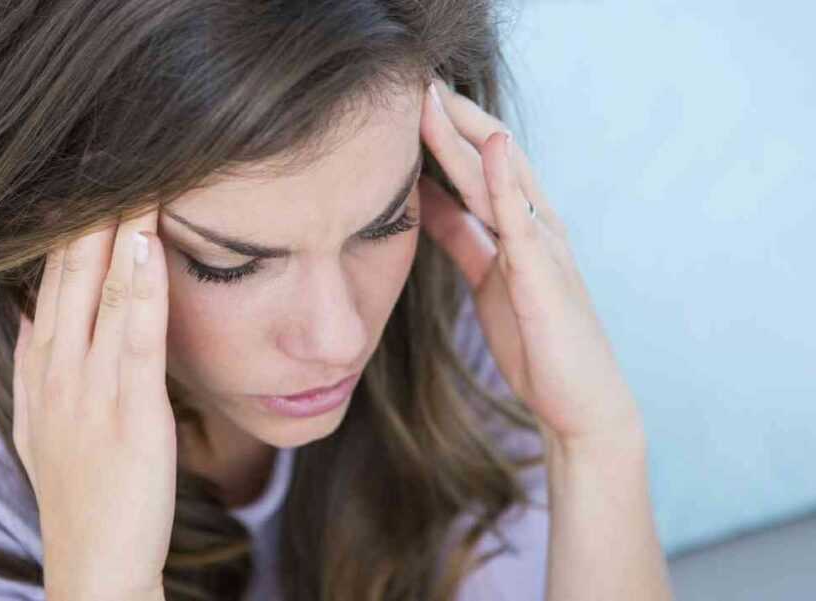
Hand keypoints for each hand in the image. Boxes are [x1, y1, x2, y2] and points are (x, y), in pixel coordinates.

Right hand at [11, 206, 172, 598]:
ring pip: (99, 296)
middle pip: (67, 278)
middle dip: (86, 216)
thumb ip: (37, 370)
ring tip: (131, 180)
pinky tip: (148, 248)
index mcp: (40, 373)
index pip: (48, 285)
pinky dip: (141, 289)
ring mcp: (89, 392)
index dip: (62, 231)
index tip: (81, 184)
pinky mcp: (130, 413)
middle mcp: (57, 374)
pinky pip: (134, 339)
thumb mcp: (43, 427)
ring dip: (114, 234)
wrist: (95, 564)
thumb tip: (32, 320)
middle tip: (105, 159)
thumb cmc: (79, 495)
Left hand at [418, 78, 643, 457]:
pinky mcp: (546, 275)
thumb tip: (423, 202)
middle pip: (490, 159)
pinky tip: (490, 145)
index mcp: (517, 228)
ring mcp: (544, 247)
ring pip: (501, 178)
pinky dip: (506, 180)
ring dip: (468, 135)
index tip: (405, 105)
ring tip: (435, 97)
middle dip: (452, 120)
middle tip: (414, 83)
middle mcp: (535, 227)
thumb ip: (460, 236)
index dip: (444, 134)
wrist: (577, 404)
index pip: (478, 166)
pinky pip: (522, 219)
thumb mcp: (485, 278)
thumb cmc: (535, 343)